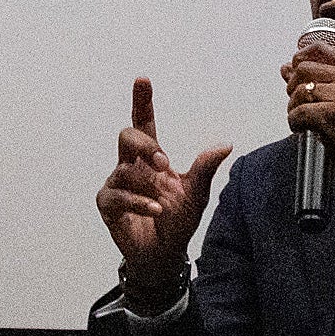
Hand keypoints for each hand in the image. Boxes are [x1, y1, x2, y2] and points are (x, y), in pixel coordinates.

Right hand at [97, 78, 231, 308]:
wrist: (165, 255)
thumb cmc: (178, 220)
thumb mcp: (197, 193)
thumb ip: (205, 168)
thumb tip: (226, 144)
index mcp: (152, 157)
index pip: (145, 123)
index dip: (142, 101)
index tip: (143, 80)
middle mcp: (131, 166)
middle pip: (127, 136)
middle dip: (145, 145)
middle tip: (164, 163)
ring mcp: (117, 184)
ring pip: (124, 169)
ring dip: (147, 185)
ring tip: (162, 202)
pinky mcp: (108, 205)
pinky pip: (117, 195)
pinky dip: (138, 202)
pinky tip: (155, 209)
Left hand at [283, 44, 334, 219]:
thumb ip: (314, 80)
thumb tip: (286, 67)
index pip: (320, 48)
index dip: (300, 57)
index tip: (293, 71)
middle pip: (304, 68)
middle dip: (292, 87)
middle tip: (295, 103)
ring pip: (300, 91)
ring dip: (292, 108)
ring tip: (299, 119)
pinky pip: (300, 111)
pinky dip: (294, 122)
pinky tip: (301, 128)